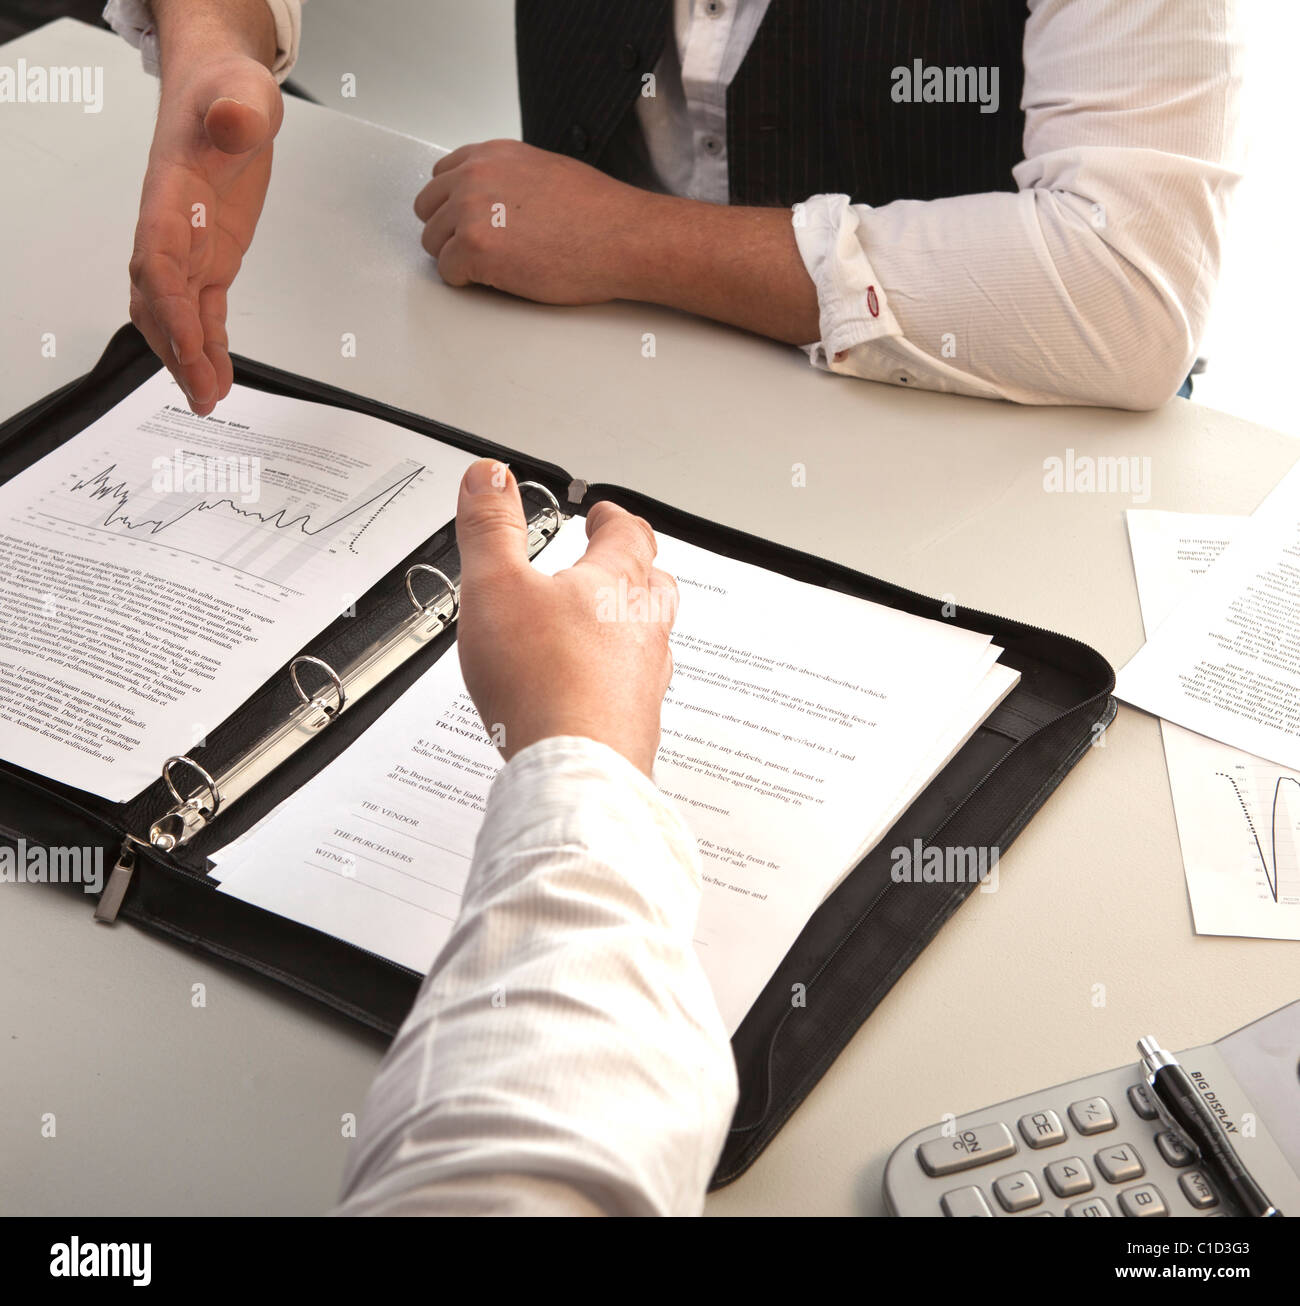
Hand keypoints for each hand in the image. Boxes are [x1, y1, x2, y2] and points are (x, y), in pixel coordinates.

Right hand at [129, 53, 282, 414]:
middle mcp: (169, 228)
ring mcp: (188, 249)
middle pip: (158, 300)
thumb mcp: (244, 94)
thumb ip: (239, 110)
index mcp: (169, 196)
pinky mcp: (210, 260)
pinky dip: (207, 346)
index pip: (159, 260)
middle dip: (175, 350)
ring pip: (173, 315)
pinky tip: (217, 378)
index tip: (189, 345)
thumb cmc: (227, 94)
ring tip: (207, 399)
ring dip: (186, 359)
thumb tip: (235, 121)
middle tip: (202, 393)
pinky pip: (202, 312)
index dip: (170, 306)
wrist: (224, 94)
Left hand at [412, 139, 820, 343]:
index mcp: (492, 154)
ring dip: (458, 258)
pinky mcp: (474, 247)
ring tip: (498, 269)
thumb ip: (508, 179)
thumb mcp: (545, 172)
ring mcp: (471, 210)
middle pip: (428, 209)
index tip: (477, 226)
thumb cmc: (599, 214)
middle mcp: (475, 175)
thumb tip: (496, 202)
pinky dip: (467, 282)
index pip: (442, 177)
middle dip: (450, 232)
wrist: (624, 238)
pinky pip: (447, 271)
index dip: (456, 207)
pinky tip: (500, 282)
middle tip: (486, 253)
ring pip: (433, 242)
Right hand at [454, 459, 677, 776]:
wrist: (574, 768)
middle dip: (633, 569)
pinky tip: (590, 691)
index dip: (614, 518)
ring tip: (598, 627)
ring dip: (626, 626)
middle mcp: (643, 630)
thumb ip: (490, 528)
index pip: (629, 535)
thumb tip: (490, 478)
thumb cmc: (543, 681)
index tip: (602, 513)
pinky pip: (632, 688)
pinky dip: (615, 678)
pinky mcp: (634, 724)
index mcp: (617, 585)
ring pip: (647, 639)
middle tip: (613, 564)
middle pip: (653, 586)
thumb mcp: (495, 587)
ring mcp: (644, 680)